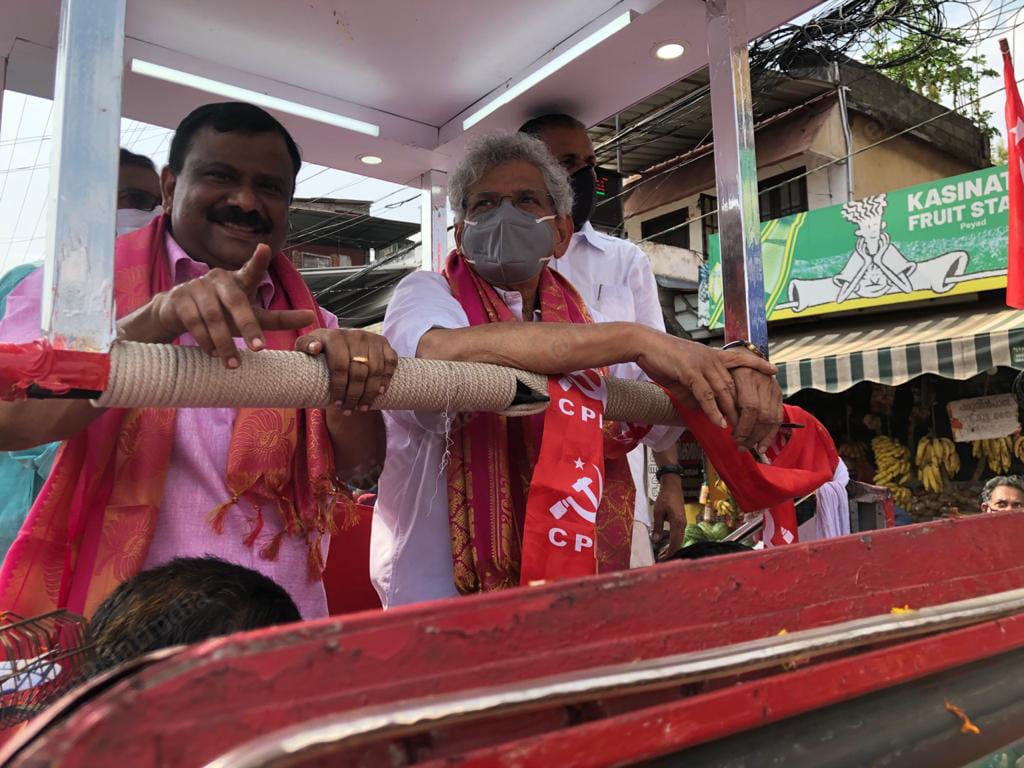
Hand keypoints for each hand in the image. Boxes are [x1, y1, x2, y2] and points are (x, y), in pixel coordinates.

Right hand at [124, 244, 315, 366]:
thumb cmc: (224, 314)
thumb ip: (279, 318)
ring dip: (224, 342)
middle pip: (236, 302)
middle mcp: (219, 278)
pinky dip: (204, 340)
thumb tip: (311, 317)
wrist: (177, 314)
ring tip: (233, 363)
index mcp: (239, 280)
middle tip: (259, 348)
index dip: (258, 260)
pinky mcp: (179, 298)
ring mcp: (197, 286)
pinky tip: (212, 353)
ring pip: (214, 316)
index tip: (264, 248)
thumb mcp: (251, 316)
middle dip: (248, 326)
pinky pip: (194, 321)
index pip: (251, 270)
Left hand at [296, 328, 397, 412]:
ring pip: (375, 370)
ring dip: (370, 392)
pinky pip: (390, 362)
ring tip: (364, 407)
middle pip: (359, 372)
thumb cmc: (320, 349)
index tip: (337, 404)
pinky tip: (380, 392)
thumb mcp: (306, 345)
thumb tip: (314, 349)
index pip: (340, 367)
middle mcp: (355, 335)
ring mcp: (371, 338)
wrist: (338, 340)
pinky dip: (387, 378)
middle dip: (354, 396)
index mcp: (334, 336)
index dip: (339, 388)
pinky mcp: (384, 342)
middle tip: (349, 410)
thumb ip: (305, 345)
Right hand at [636, 331, 776, 433]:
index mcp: (711, 355)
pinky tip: (718, 422)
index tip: (773, 370)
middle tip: (749, 424)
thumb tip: (699, 408)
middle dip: (743, 405)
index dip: (758, 364)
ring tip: (737, 429)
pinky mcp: (691, 371)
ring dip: (731, 412)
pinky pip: (706, 395)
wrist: (643, 344)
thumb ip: (692, 392)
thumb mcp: (681, 375)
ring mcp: (702, 363)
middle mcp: (711, 358)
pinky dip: (713, 410)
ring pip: (724, 391)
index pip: (741, 358)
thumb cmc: (661, 358)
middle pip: (735, 383)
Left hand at [651, 475, 685, 559]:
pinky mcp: (681, 521)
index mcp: (678, 523)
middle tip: (660, 560)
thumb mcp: (658, 512)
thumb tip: (655, 541)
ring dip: (671, 548)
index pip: (675, 542)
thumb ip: (657, 527)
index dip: (669, 552)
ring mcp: (683, 523)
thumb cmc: (665, 497)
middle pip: (678, 543)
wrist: (672, 486)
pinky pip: (678, 535)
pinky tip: (665, 545)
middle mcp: (683, 525)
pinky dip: (672, 542)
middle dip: (670, 553)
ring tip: (662, 555)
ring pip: (679, 540)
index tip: (662, 559)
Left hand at [729, 364, 783, 453]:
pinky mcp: (778, 394)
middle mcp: (762, 381)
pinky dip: (771, 434)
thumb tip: (720, 421)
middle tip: (740, 445)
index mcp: (746, 376)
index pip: (750, 406)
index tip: (733, 436)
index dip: (743, 425)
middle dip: (750, 434)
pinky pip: (778, 417)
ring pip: (771, 418)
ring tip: (749, 446)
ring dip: (760, 436)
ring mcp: (772, 387)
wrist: (743, 353)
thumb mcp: (720, 377)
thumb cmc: (726, 368)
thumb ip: (721, 396)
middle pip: (762, 414)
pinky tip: (763, 445)